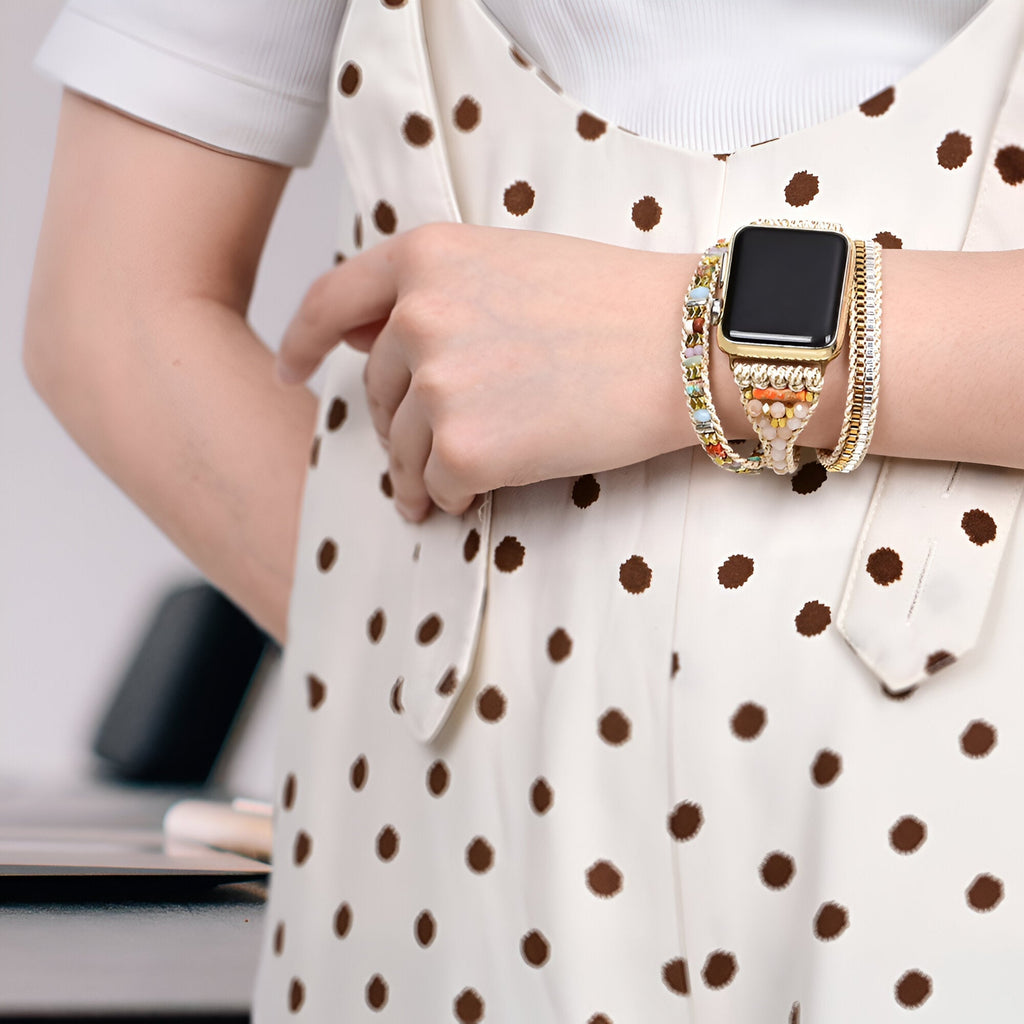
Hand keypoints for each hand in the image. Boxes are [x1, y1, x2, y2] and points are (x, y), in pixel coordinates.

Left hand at [276, 223, 696, 520]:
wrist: (689, 345)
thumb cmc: (615, 303)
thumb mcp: (508, 265)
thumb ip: (431, 294)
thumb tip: (366, 339)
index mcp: (427, 256)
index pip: (332, 301)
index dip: (301, 340)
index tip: (290, 369)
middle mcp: (419, 315)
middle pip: (377, 389)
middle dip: (398, 421)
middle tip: (431, 444)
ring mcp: (439, 384)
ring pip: (401, 445)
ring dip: (419, 469)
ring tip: (446, 484)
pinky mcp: (466, 448)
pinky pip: (436, 485)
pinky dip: (450, 496)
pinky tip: (474, 496)